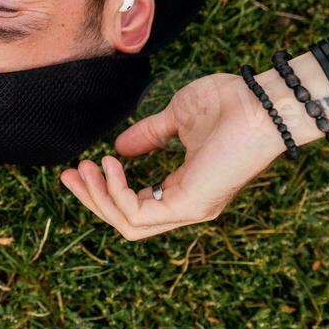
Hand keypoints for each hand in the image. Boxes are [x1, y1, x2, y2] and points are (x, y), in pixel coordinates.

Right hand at [59, 71, 285, 239]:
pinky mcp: (190, 206)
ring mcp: (190, 208)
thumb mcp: (176, 118)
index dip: (103, 190)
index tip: (80, 166)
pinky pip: (138, 214)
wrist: (261, 103)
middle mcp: (187, 204)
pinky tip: (109, 164)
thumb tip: (120, 147)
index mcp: (186, 188)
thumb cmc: (229, 104)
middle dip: (92, 200)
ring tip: (84, 167)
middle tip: (67, 175)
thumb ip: (149, 136)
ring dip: (98, 198)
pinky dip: (116, 192)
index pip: (136, 204)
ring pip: (129, 225)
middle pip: (127, 222)